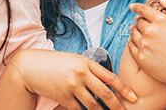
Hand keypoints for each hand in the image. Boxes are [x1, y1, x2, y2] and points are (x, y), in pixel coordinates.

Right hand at [5, 49, 136, 109]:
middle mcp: (81, 74)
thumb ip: (90, 69)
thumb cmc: (55, 62)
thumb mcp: (75, 60)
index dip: (124, 89)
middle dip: (117, 106)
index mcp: (86, 62)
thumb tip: (107, 82)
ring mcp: (72, 86)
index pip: (110, 77)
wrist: (31, 67)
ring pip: (93, 105)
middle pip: (105, 94)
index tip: (133, 98)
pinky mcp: (63, 98)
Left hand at [128, 2, 165, 108]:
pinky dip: (132, 42)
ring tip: (139, 33)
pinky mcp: (141, 58)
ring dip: (135, 31)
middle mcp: (151, 31)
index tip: (132, 7)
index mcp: (162, 20)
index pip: (143, 10)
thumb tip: (161, 1)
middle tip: (141, 23)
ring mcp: (144, 45)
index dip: (136, 7)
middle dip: (139, 20)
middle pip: (138, 21)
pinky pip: (131, 46)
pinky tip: (137, 43)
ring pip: (133, 33)